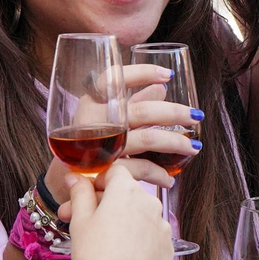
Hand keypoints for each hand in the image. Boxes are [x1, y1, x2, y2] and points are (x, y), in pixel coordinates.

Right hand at [44, 63, 202, 201]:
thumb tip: (161, 87)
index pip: (113, 78)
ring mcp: (99, 146)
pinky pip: (141, 169)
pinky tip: (169, 179)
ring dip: (175, 143)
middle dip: (174, 112)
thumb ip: (130, 103)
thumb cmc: (86, 146)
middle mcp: (93, 120)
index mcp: (92, 103)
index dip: (141, 73)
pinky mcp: (105, 170)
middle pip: (141, 110)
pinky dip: (159, 174)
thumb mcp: (105, 120)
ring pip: (147, 138)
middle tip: (196, 116)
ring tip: (193, 148)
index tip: (167, 75)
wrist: (62, 186)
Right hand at [67, 164, 173, 259]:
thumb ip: (80, 193)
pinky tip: (124, 256)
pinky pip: (151, 236)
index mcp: (126, 190)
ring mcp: (162, 225)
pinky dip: (139, 241)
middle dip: (108, 204)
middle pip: (127, 194)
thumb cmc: (95, 254)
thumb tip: (75, 177)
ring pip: (140, 215)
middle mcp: (150, 202)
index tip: (88, 198)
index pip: (115, 172)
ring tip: (106, 244)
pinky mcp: (168, 246)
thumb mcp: (80, 220)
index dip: (100, 182)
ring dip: (125, 222)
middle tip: (86, 224)